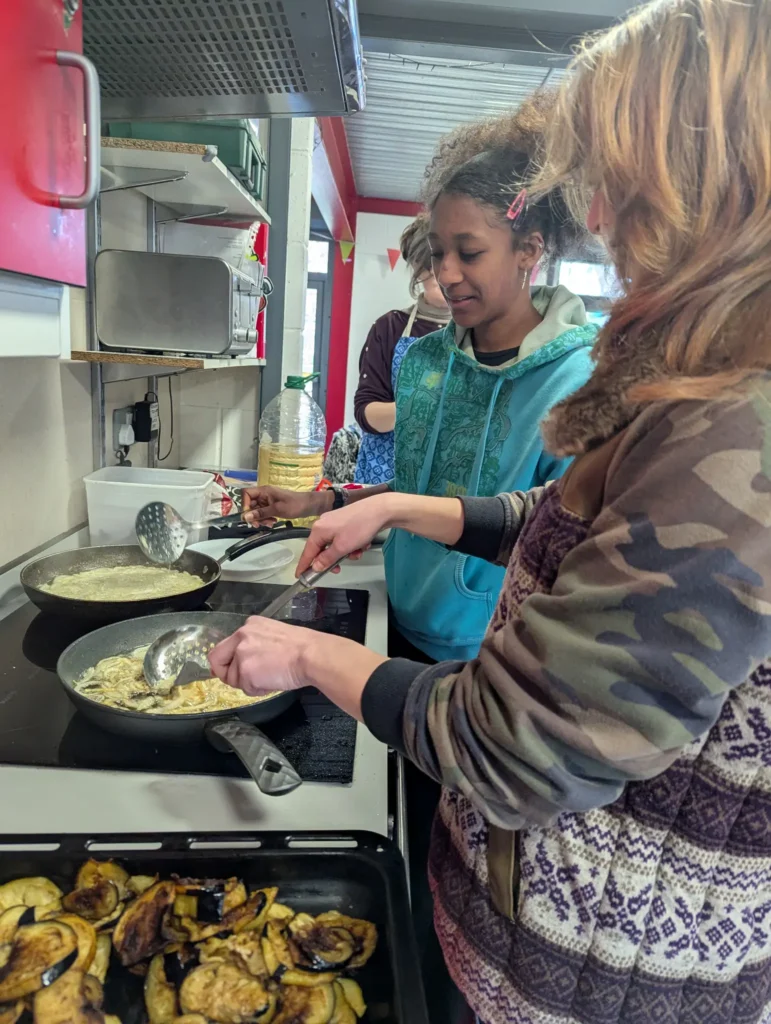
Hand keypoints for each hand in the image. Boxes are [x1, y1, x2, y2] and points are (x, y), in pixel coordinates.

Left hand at [209, 616, 386, 720]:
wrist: (311, 655)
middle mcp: (241, 635)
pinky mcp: (244, 671)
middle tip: (245, 680)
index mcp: (249, 626)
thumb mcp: (274, 637)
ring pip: (234, 677)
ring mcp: (241, 653)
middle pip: (217, 659)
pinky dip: (258, 690)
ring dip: (250, 683)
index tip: (229, 670)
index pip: (226, 645)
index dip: (226, 661)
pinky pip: (245, 688)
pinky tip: (273, 681)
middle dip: (228, 674)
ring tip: (272, 678)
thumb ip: (255, 645)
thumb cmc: (303, 648)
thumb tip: (243, 663)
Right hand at [242, 485, 331, 525]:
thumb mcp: (277, 509)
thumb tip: (245, 517)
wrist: (309, 506)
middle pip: (250, 504)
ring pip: (256, 510)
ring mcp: (268, 501)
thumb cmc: (295, 505)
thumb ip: (261, 513)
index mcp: (264, 491)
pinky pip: (263, 513)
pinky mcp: (272, 506)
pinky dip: (266, 519)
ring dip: (260, 519)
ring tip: (270, 524)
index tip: (249, 516)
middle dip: (254, 515)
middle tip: (259, 524)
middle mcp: (264, 494)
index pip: (246, 494)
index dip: (245, 505)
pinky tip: (272, 523)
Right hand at [296, 494, 393, 575]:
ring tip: (358, 551)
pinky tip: (362, 543)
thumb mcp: (342, 547)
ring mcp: (334, 521)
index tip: (299, 576)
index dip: (304, 566)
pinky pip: (343, 538)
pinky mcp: (345, 521)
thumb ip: (327, 558)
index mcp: (318, 530)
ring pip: (335, 545)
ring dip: (346, 552)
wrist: (380, 509)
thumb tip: (315, 566)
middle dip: (333, 559)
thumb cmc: (360, 527)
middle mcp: (323, 524)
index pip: (307, 552)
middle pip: (322, 549)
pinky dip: (352, 544)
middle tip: (339, 568)